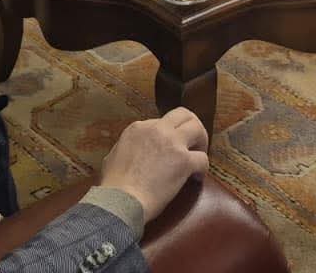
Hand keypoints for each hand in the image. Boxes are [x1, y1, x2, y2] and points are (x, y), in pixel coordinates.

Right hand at [99, 107, 209, 222]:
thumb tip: (132, 151)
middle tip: (194, 141)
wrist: (120, 201)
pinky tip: (196, 178)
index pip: (161, 122)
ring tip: (199, 154)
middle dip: (191, 125)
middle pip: (183, 115)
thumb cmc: (113, 186)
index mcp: (138, 128)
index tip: (170, 146)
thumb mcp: (112, 157)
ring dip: (201, 141)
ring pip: (197, 128)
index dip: (168, 134)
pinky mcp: (184, 161)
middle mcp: (157, 129)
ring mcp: (172, 143)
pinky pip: (203, 158)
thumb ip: (126, 147)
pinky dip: (202, 168)